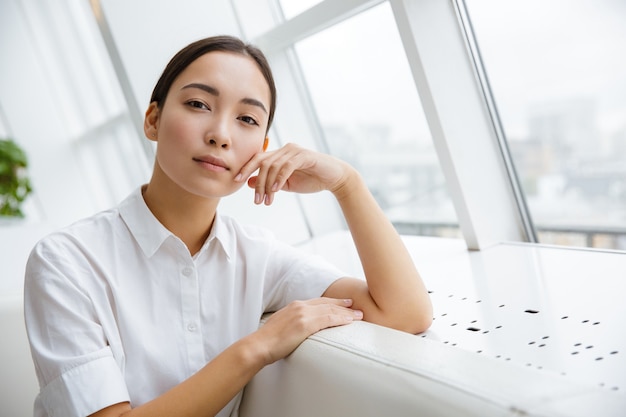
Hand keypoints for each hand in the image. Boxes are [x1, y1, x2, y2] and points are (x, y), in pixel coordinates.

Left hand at [234, 143, 354, 204]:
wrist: (334, 178)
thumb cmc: (311, 180)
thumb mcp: (285, 184)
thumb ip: (269, 182)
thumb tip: (249, 183)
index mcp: (279, 154)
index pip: (258, 159)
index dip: (245, 168)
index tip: (236, 181)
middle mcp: (285, 149)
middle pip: (263, 162)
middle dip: (257, 182)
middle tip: (257, 200)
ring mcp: (295, 151)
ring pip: (273, 166)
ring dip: (268, 185)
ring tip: (267, 201)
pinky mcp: (304, 155)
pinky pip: (287, 166)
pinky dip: (279, 179)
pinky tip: (276, 191)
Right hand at [250, 298, 362, 364]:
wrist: (258, 345)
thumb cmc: (268, 341)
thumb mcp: (281, 326)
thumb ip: (292, 324)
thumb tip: (299, 330)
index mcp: (294, 306)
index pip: (318, 302)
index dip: (332, 302)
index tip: (343, 303)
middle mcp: (299, 306)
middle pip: (327, 304)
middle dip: (343, 305)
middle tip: (355, 307)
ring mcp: (302, 314)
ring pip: (330, 310)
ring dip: (347, 312)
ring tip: (359, 315)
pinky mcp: (305, 324)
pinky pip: (328, 319)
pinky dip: (341, 318)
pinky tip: (349, 320)